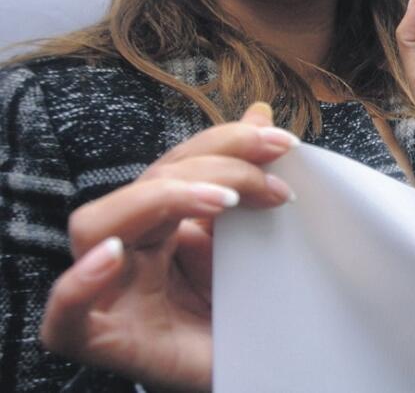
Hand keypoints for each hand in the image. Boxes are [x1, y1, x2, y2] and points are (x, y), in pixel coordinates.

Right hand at [40, 104, 297, 391]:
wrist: (260, 372)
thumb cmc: (248, 312)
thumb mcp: (256, 241)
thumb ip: (250, 178)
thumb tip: (261, 111)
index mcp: (167, 221)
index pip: (180, 163)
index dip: (227, 144)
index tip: (285, 144)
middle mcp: (135, 248)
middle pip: (146, 185)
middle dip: (212, 165)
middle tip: (272, 182)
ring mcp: (113, 291)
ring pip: (97, 226)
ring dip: (159, 200)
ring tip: (223, 202)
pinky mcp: (102, 339)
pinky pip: (65, 314)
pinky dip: (80, 283)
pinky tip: (116, 255)